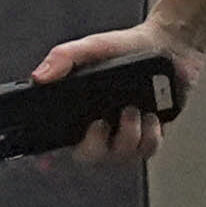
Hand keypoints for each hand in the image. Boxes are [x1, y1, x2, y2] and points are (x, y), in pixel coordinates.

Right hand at [29, 17, 205, 167]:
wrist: (166, 45)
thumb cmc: (126, 47)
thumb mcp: (91, 47)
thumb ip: (64, 58)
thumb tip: (39, 77)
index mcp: (79, 111)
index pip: (56, 140)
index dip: (48, 156)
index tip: (47, 161)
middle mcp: (100, 128)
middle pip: (88, 157)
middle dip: (95, 144)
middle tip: (101, 122)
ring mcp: (125, 136)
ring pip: (120, 157)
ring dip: (127, 136)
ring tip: (133, 110)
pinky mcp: (149, 137)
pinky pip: (146, 151)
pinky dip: (150, 136)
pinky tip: (151, 117)